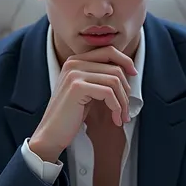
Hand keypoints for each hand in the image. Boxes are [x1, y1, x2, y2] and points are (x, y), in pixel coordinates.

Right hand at [29, 46, 137, 162]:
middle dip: (126, 90)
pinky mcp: (77, 87)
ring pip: (114, 81)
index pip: (108, 51)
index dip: (125, 61)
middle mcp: (74, 63)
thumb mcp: (87, 91)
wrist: (51, 134)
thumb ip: (100, 77)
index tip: (134, 75)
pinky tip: (115, 120)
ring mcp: (74, 74)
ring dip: (123, 102)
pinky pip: (108, 93)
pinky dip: (116, 108)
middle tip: (126, 109)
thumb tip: (128, 72)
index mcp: (75, 61)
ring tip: (121, 116)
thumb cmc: (71, 115)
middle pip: (115, 67)